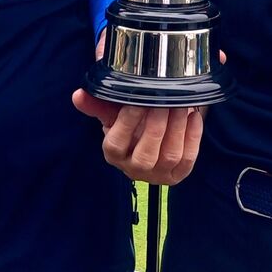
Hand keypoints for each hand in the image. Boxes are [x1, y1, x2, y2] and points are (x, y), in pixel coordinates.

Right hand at [71, 91, 202, 185]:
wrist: (147, 137)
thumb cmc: (128, 123)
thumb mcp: (111, 114)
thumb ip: (97, 103)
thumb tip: (78, 95)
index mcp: (113, 155)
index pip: (116, 143)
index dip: (127, 122)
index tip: (138, 100)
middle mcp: (134, 170)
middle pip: (145, 155)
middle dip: (156, 125)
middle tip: (165, 99)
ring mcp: (157, 176)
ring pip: (169, 156)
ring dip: (177, 128)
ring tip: (181, 103)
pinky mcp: (177, 175)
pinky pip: (188, 159)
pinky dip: (193, 137)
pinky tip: (193, 116)